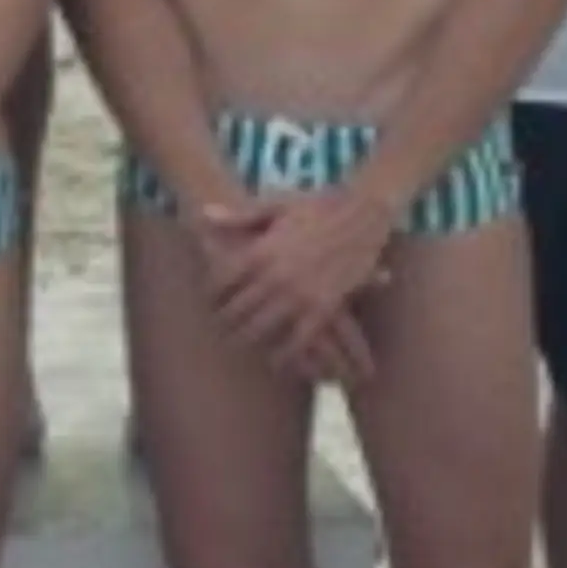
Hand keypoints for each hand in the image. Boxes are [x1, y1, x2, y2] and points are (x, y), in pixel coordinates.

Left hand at [202, 190, 391, 383]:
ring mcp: (300, 294)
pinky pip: (300, 339)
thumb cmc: (316, 205)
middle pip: (238, 309)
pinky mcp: (324, 307)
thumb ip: (240, 216)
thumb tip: (204, 214)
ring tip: (237, 345)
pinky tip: (275, 361)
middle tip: (217, 328)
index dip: (211, 293)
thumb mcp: (275, 206)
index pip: (223, 280)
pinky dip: (285, 354)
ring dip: (247, 340)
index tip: (207, 300)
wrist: (362, 212)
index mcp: (262, 250)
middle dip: (224, 321)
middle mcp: (277, 275)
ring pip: (263, 328)